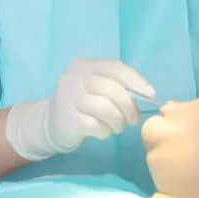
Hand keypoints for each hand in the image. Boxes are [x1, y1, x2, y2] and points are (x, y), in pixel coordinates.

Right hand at [6, 58, 155, 160]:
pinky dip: (105, 132)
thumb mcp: (94, 87)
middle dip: (129, 107)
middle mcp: (75, 78)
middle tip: (132, 119)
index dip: (137, 81)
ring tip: (117, 126)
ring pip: (107, 109)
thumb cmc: (80, 104)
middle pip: (114, 90)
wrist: (48, 124)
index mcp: (85, 65)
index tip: (151, 95)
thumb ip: (115, 85)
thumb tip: (146, 94)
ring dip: (118, 122)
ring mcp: (69, 99)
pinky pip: (98, 126)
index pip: (116, 68)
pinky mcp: (68, 120)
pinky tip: (102, 131)